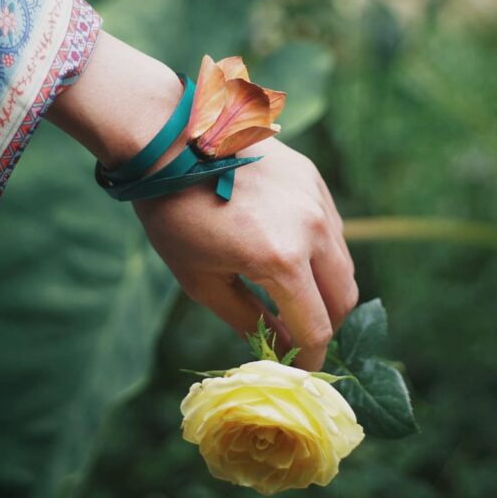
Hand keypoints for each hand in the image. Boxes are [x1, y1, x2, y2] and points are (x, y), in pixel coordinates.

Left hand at [47, 31, 356, 370]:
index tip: (298, 369)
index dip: (309, 358)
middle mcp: (311, 228)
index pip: (316, 327)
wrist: (170, 145)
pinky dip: (318, 250)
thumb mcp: (202, 280)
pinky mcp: (311, 177)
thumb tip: (279, 344)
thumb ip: (249, 320)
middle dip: (325, 323)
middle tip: (298, 332)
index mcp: (281, 260)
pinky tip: (287, 248)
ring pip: (342, 260)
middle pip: (343, 296)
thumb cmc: (174, 216)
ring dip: (325, 286)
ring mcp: (315, 198)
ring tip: (292, 291)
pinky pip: (329, 226)